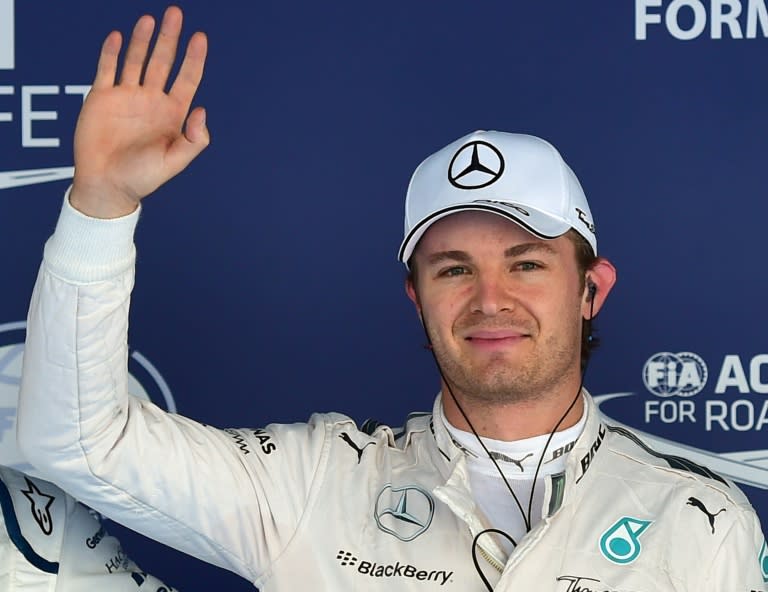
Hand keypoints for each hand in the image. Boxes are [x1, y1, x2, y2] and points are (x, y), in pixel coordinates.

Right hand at [70, 6, 208, 217]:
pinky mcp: (102, 98)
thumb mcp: (174, 162)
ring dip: (142, 40)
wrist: (106, 185)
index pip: (187, 79)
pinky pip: (106, 70)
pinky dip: (110, 53)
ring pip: (136, 60)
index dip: (195, 58)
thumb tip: (201, 110)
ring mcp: (126, 97)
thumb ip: (193, 140)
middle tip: (176, 13)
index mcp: (172, 114)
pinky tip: (117, 36)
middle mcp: (151, 101)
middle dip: (170, 38)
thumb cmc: (142, 178)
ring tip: (150, 19)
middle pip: (163, 62)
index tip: (200, 37)